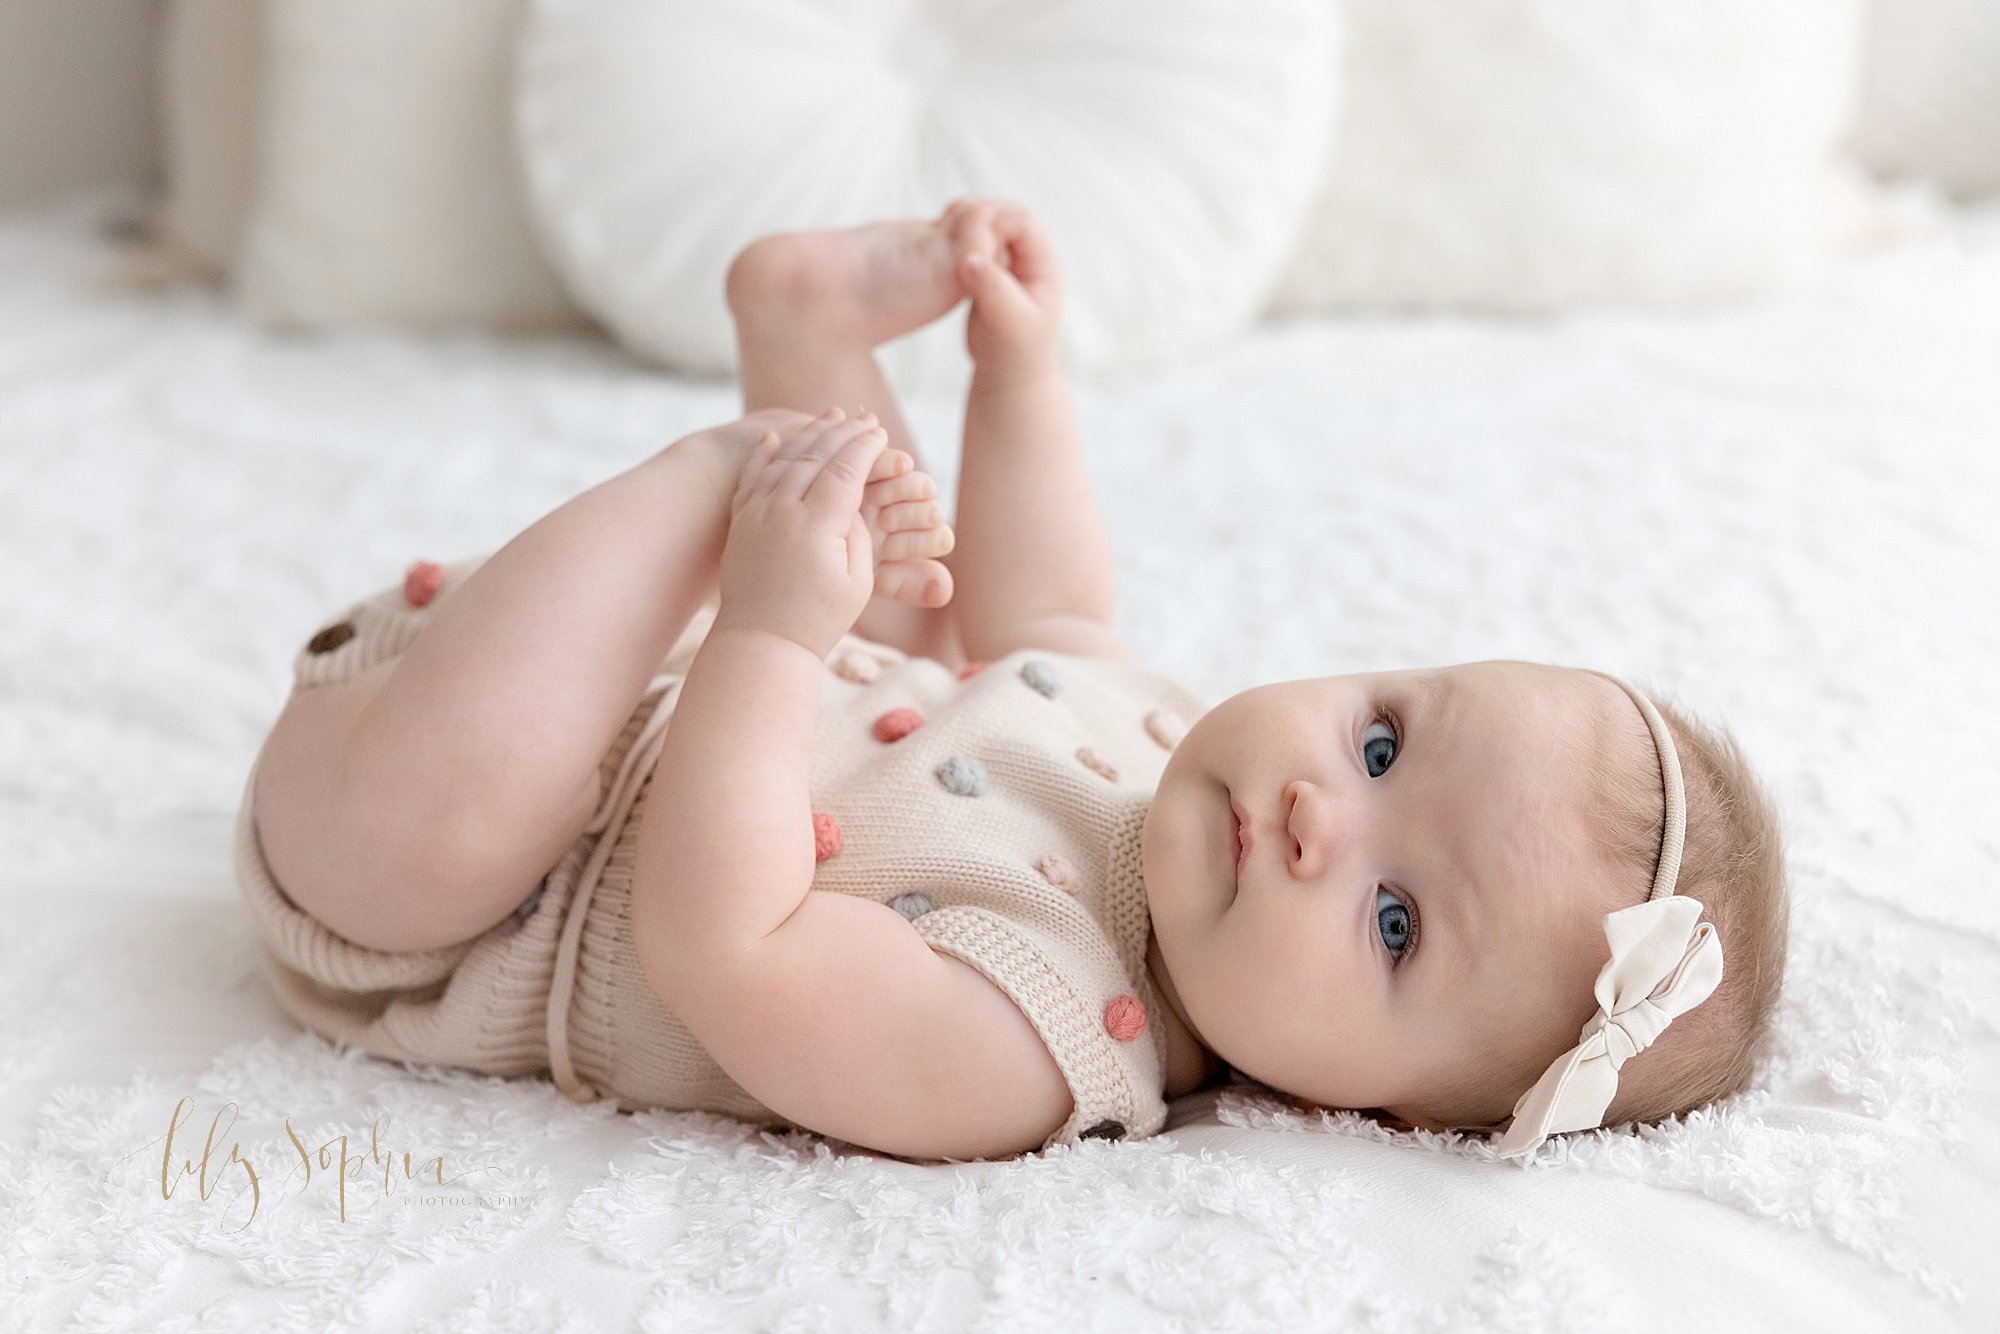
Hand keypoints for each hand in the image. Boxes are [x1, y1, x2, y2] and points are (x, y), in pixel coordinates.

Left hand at [713, 407, 891, 659]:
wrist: (761, 642)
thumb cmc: (818, 619)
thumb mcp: (857, 582)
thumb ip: (859, 535)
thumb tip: (852, 503)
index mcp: (817, 525)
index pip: (846, 470)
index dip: (866, 448)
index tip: (881, 433)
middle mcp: (783, 511)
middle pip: (817, 456)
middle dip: (843, 431)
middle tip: (863, 416)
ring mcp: (757, 513)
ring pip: (785, 459)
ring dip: (810, 434)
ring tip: (830, 415)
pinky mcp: (741, 522)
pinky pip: (752, 477)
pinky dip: (765, 454)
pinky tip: (775, 438)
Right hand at [945, 199, 1062, 378]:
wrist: (1009, 376)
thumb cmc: (1017, 353)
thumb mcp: (1008, 321)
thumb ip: (992, 288)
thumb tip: (970, 258)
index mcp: (1043, 265)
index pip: (1023, 221)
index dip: (995, 221)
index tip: (968, 240)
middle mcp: (1028, 258)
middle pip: (1003, 217)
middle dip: (978, 220)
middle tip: (950, 232)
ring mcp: (1007, 264)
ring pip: (986, 229)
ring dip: (964, 231)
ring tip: (942, 240)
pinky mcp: (987, 274)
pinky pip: (972, 246)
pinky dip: (956, 245)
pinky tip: (939, 256)